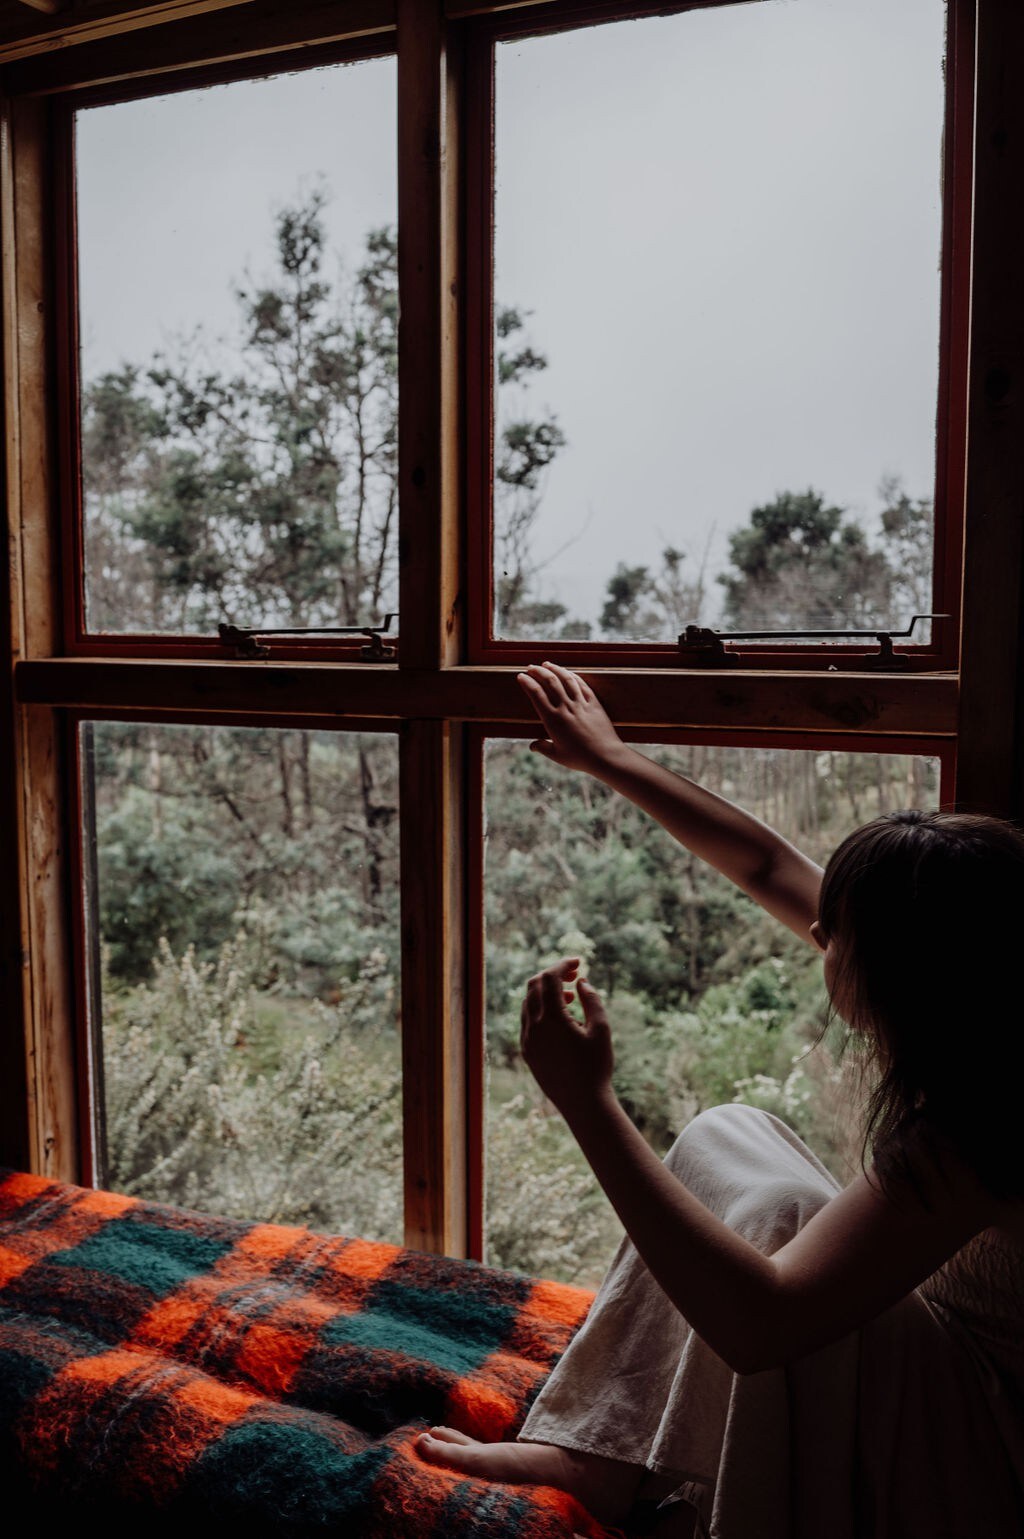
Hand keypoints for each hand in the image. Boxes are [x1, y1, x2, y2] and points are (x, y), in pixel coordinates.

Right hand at [516, 662, 625, 774]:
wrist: (605, 756)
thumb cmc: (580, 758)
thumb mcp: (557, 756)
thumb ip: (543, 748)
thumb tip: (532, 746)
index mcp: (553, 720)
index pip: (536, 694)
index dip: (527, 682)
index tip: (521, 676)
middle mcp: (566, 708)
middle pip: (550, 681)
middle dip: (538, 671)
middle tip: (530, 667)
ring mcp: (581, 704)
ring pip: (566, 679)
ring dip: (555, 669)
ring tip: (546, 664)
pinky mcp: (594, 703)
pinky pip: (582, 685)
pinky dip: (573, 676)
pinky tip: (568, 673)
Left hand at [520, 958, 614, 1115]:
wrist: (583, 1104)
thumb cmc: (596, 1067)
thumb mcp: (601, 1030)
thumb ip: (591, 1000)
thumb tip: (581, 982)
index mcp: (551, 1019)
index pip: (550, 979)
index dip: (563, 965)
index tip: (578, 962)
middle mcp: (533, 1027)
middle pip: (534, 986)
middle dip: (553, 975)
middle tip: (575, 975)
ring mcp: (527, 1040)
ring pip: (528, 1003)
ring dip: (547, 993)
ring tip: (571, 998)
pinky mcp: (527, 1052)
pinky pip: (528, 1021)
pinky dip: (541, 1010)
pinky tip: (561, 1018)